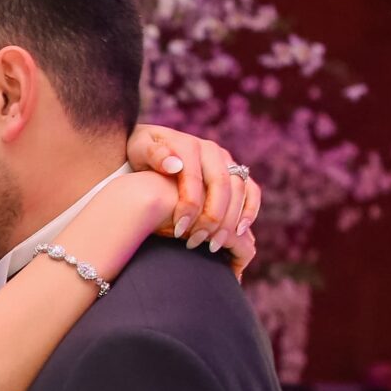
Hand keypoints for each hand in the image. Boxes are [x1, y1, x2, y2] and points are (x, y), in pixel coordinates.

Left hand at [127, 124, 262, 254]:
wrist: (152, 145)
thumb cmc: (141, 152)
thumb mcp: (139, 149)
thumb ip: (153, 154)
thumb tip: (174, 165)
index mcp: (188, 145)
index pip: (194, 178)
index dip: (188, 206)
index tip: (178, 231)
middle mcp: (211, 150)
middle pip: (220, 185)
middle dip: (210, 217)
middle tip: (196, 242)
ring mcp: (226, 160)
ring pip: (238, 189)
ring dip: (229, 219)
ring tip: (214, 245)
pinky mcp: (234, 172)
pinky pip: (251, 190)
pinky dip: (250, 210)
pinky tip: (239, 233)